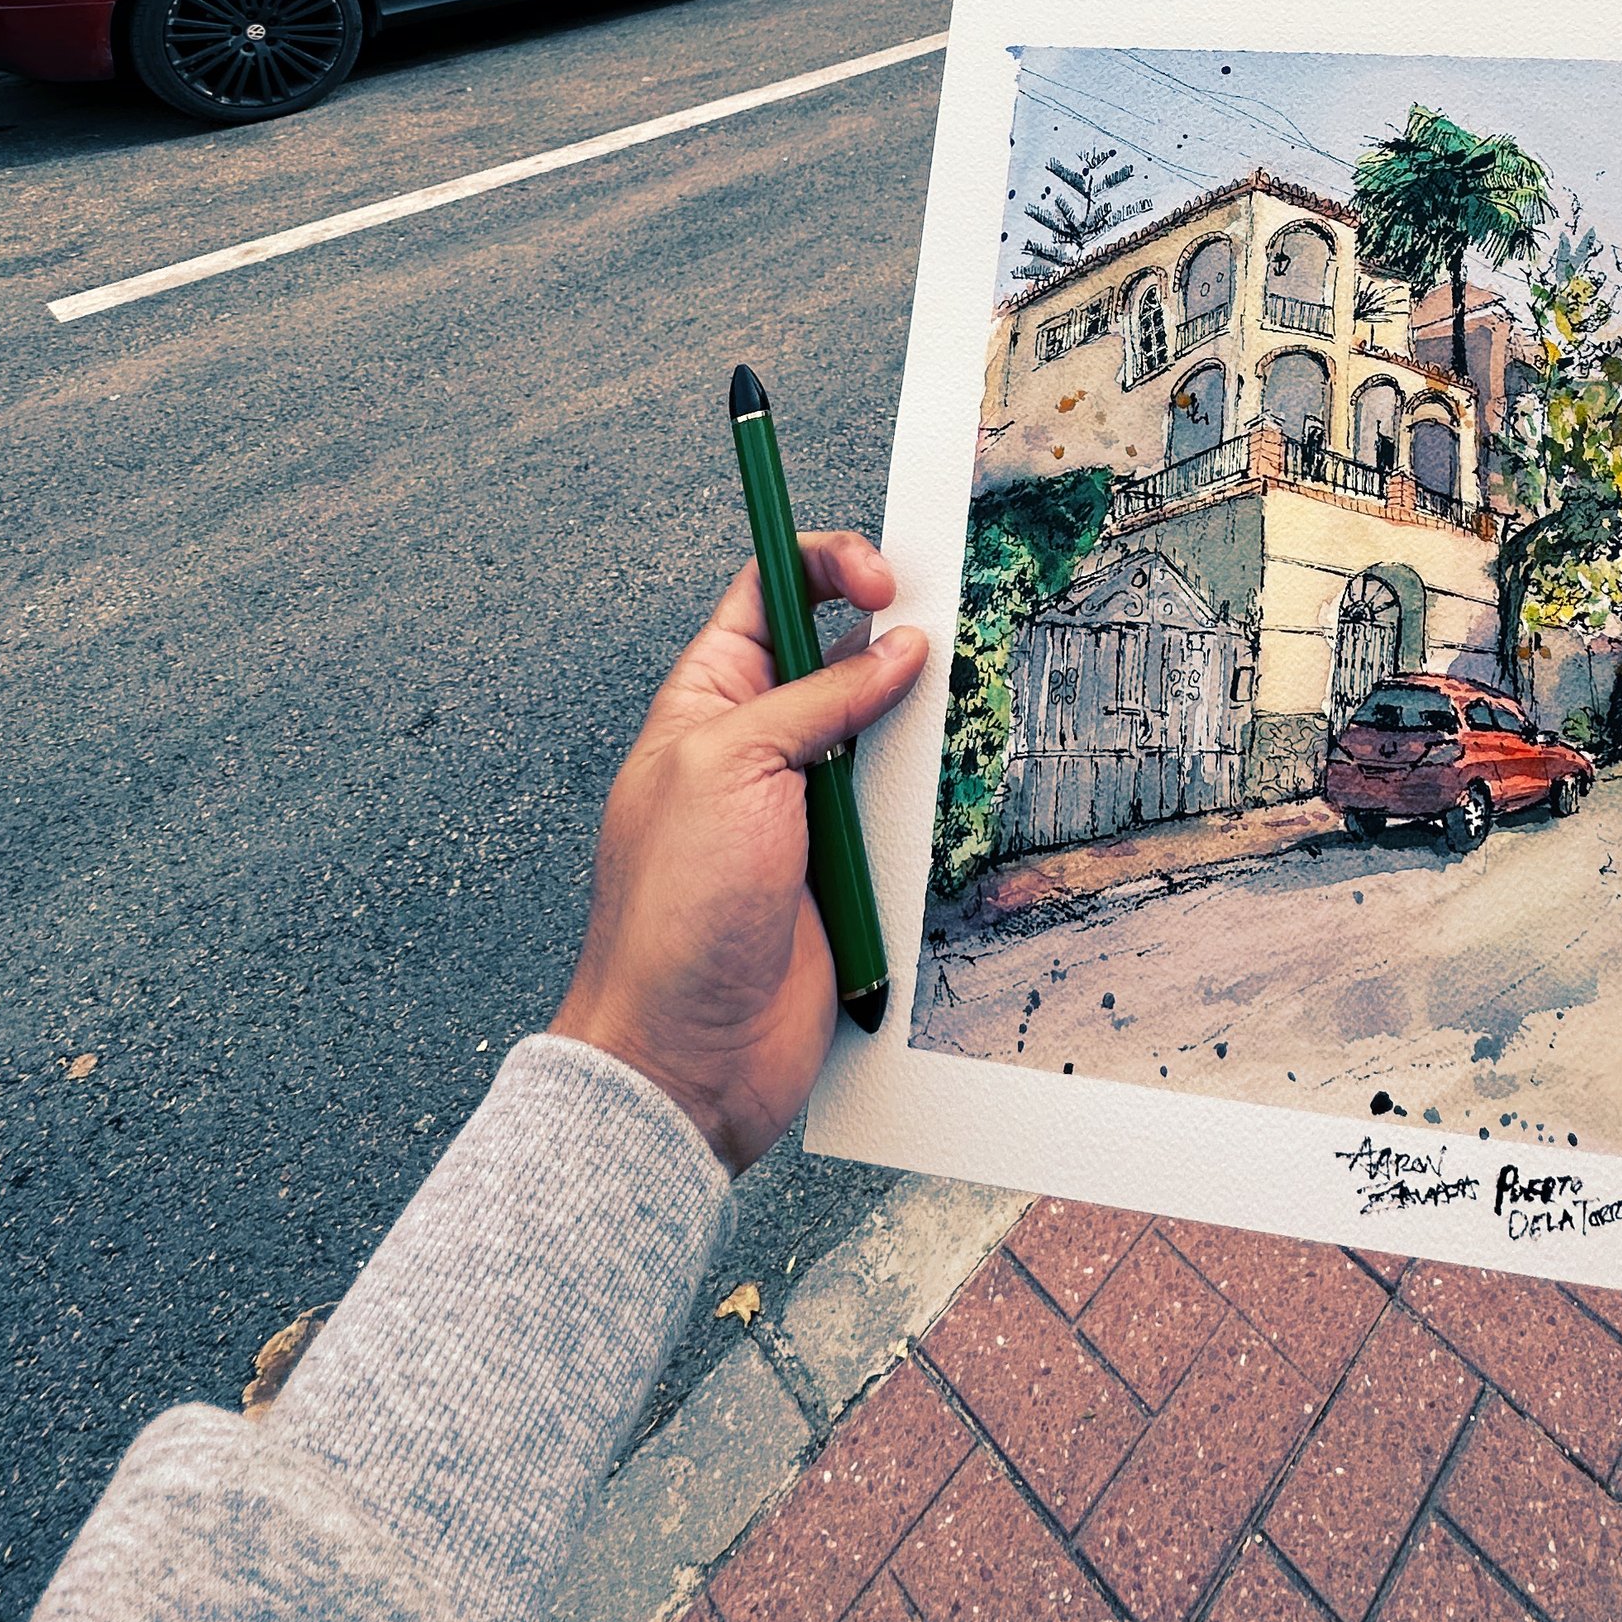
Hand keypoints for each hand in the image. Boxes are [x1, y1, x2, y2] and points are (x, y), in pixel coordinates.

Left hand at [550, 541, 925, 1173]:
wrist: (688, 1056)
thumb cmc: (670, 917)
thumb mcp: (732, 768)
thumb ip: (818, 700)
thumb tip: (896, 651)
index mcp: (706, 701)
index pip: (770, 591)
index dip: (828, 565)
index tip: (884, 580)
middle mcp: (757, 745)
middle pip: (842, 655)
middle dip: (893, 638)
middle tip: (941, 631)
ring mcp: (806, 808)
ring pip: (884, 733)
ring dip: (917, 727)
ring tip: (949, 715)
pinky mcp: (847, 868)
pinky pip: (904, 811)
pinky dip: (931, 801)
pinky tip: (950, 794)